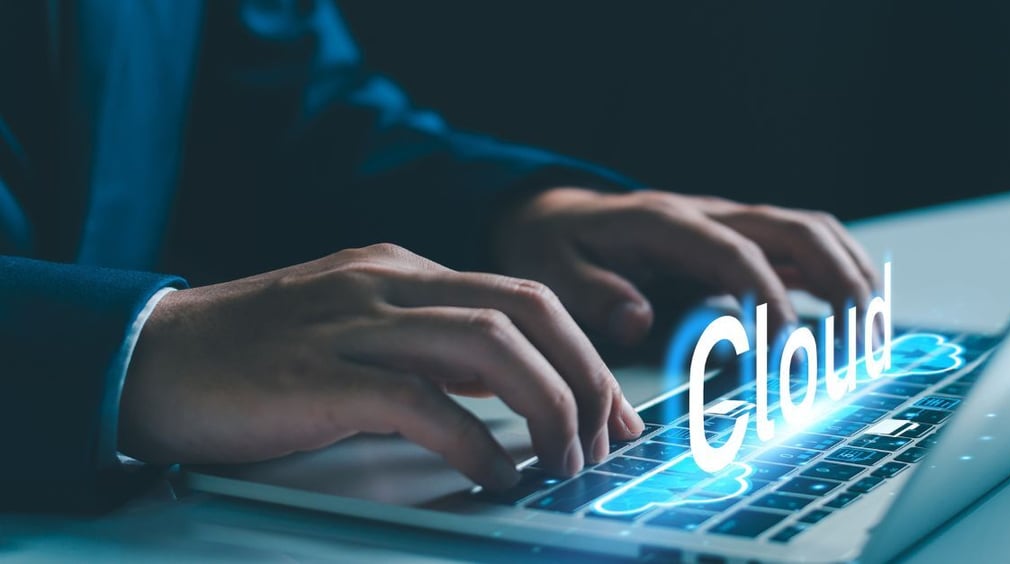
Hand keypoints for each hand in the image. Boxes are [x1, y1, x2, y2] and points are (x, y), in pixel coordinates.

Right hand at [120, 244, 643, 488]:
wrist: (152, 357)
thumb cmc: (259, 356)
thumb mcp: (359, 329)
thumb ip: (430, 345)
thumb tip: (508, 388)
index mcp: (404, 271)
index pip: (525, 298)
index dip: (583, 356)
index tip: (611, 413)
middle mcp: (390, 284)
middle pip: (526, 311)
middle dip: (584, 377)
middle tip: (604, 440)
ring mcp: (355, 324)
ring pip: (490, 345)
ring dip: (545, 408)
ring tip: (561, 462)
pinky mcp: (320, 374)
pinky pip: (422, 401)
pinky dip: (473, 441)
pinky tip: (493, 473)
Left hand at [494, 188, 878, 344]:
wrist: (553, 217)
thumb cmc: (554, 246)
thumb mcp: (552, 271)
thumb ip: (594, 294)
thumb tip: (639, 320)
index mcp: (664, 222)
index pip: (735, 254)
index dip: (768, 300)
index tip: (786, 352)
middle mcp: (706, 214)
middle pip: (794, 230)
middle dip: (837, 284)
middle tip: (857, 344)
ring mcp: (727, 223)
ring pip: (810, 233)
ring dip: (850, 276)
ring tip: (873, 334)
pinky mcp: (736, 241)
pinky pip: (800, 248)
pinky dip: (835, 276)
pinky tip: (854, 314)